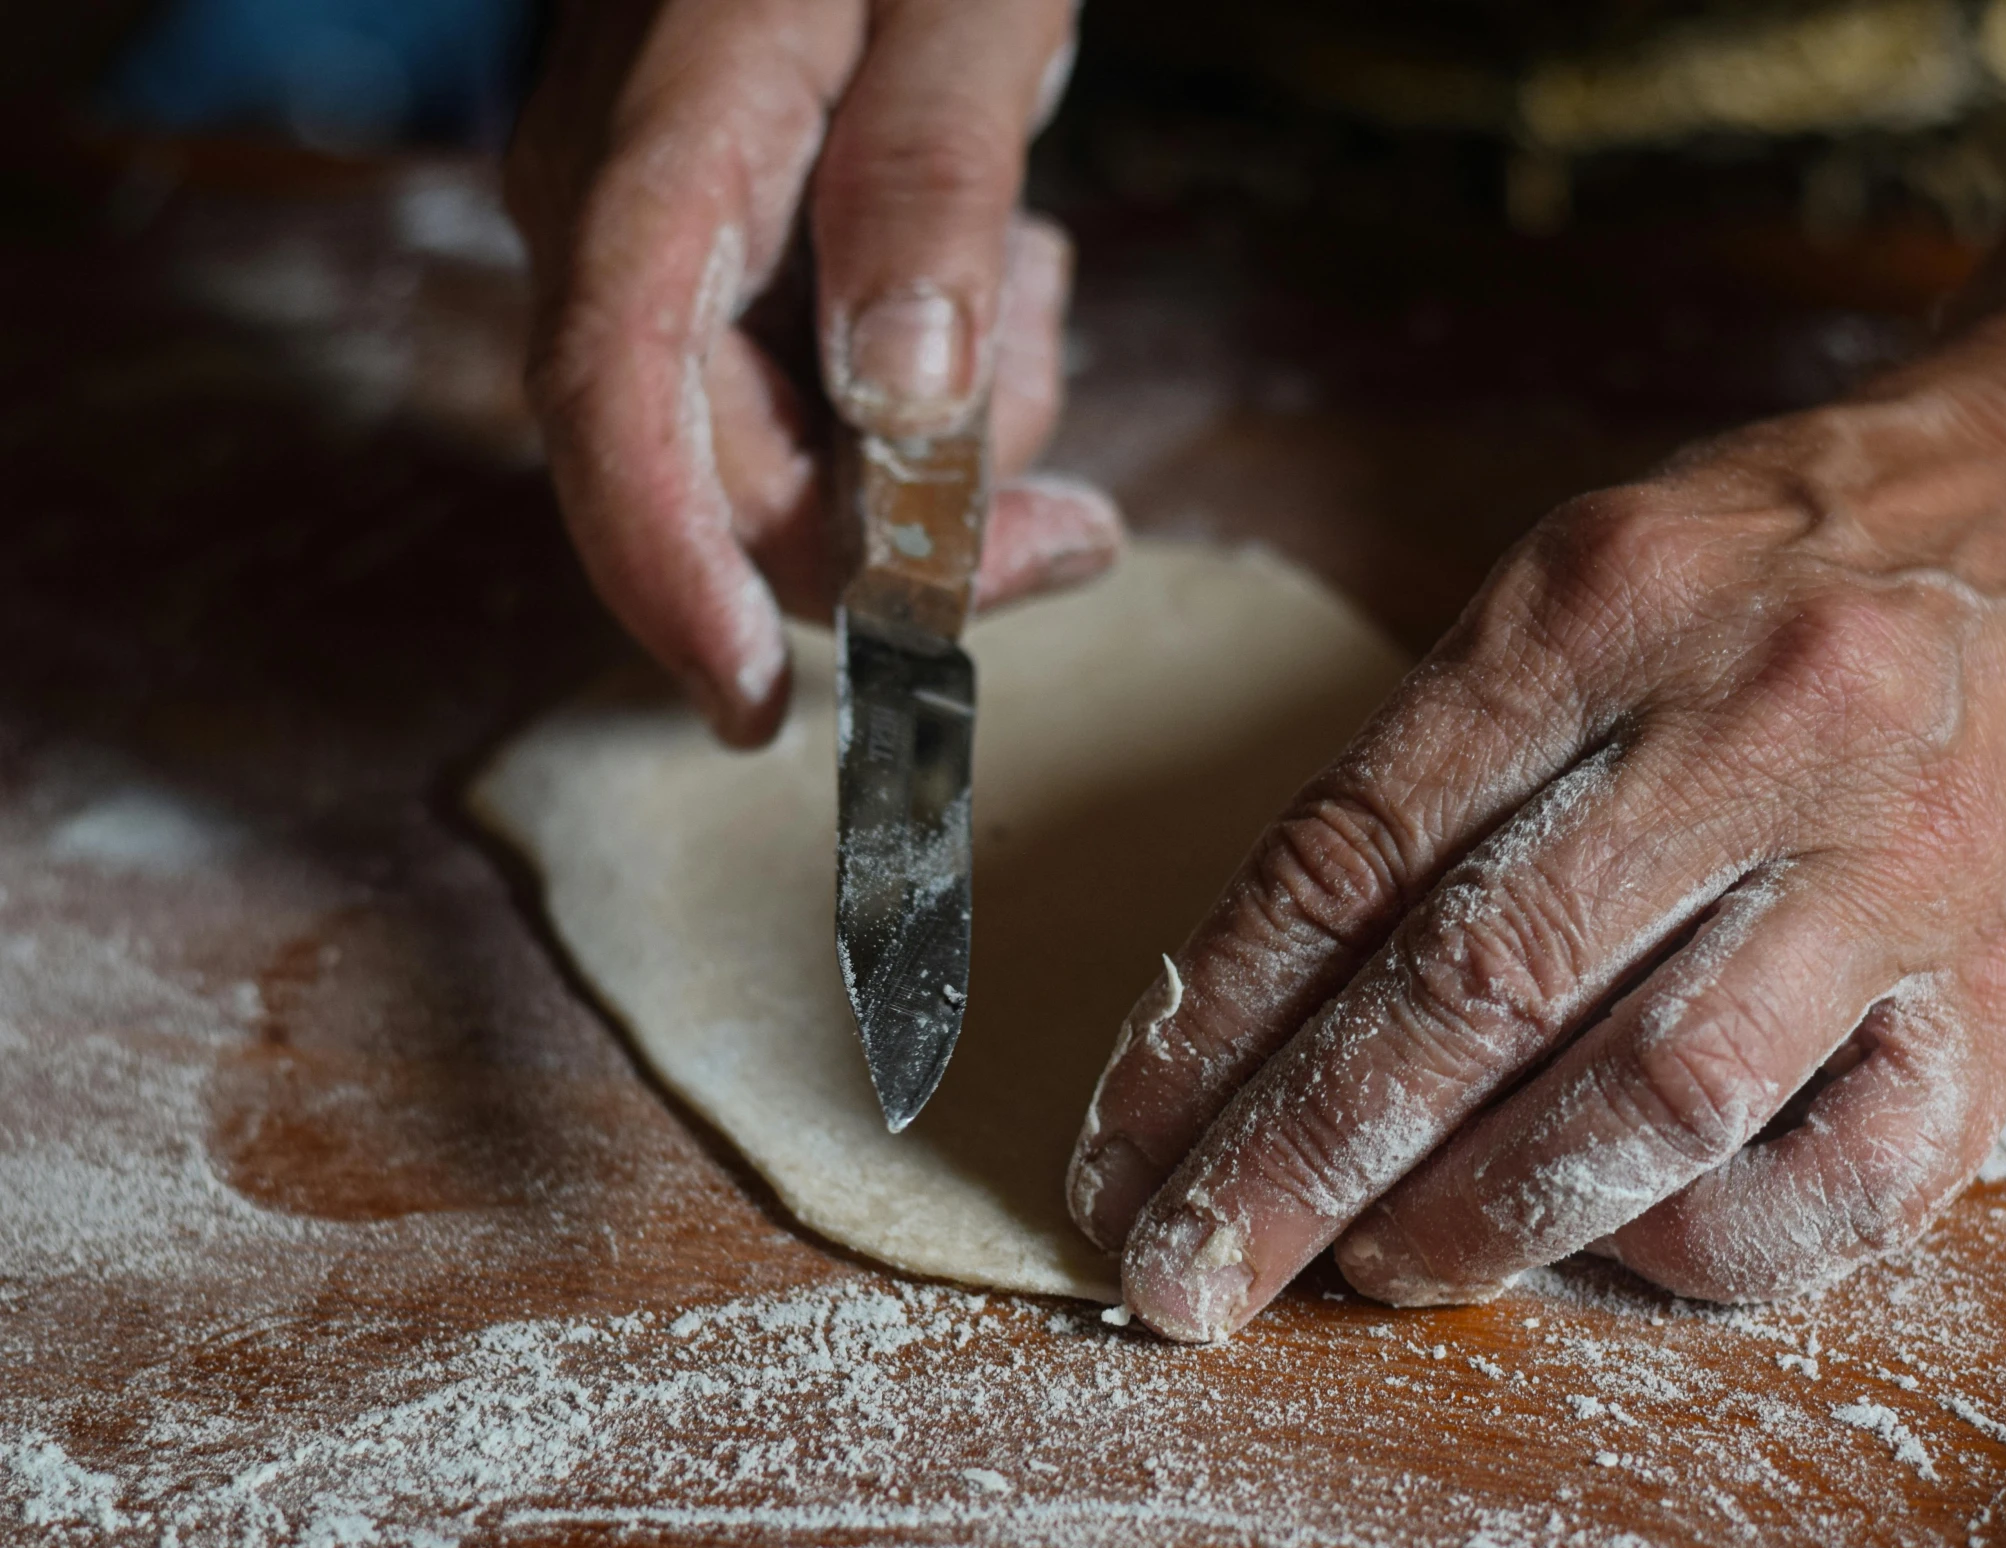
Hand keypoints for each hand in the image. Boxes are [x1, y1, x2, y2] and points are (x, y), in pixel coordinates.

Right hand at [505, 0, 1117, 745]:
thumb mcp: (962, 0)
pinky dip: (930, 388)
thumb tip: (902, 402)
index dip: (670, 572)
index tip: (751, 706)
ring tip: (1025, 267)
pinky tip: (994, 260)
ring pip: (793, 462)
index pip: (615, 400)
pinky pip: (819, 402)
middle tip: (1077, 528)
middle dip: (913, 536)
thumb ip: (929, 183)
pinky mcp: (723, 271)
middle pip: (730, 478)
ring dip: (946, 441)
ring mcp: (665, 254)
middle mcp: (619, 225)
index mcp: (658, 152)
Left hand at [1066, 311, 2005, 1336]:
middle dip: (1295, 1158)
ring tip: (1363, 1269)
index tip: (1123, 1139)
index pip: (1356, 850)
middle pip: (1477, 990)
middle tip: (1182, 1268)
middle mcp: (1760, 726)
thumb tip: (1275, 993)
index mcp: (1610, 597)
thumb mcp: (1596, 572)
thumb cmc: (1805, 547)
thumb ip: (1447, 757)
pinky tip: (1608, 1244)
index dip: (1211, 1021)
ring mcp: (1903, 866)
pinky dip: (1699, 1247)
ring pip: (1650, 1101)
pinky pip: (1843, 1183)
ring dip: (1477, 1218)